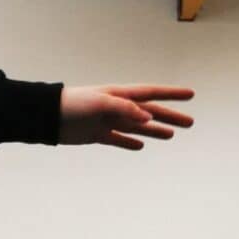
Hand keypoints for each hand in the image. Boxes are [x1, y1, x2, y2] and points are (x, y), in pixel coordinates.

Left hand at [58, 85, 193, 150]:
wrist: (48, 117)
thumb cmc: (73, 104)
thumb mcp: (100, 102)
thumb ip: (124, 108)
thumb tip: (147, 117)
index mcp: (120, 95)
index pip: (152, 93)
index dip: (172, 94)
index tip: (190, 94)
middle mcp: (117, 107)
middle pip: (150, 112)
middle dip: (170, 116)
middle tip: (190, 122)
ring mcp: (108, 121)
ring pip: (138, 126)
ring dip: (155, 130)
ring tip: (172, 135)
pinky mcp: (97, 135)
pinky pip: (118, 139)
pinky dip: (129, 142)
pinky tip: (140, 146)